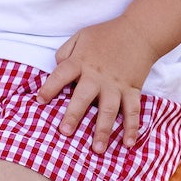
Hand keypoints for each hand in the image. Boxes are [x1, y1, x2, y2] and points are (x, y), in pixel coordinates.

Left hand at [38, 17, 159, 151]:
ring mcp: (116, 84)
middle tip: (66, 133)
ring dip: (103, 130)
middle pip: (83, 97)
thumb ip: (66, 52)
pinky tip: (128, 144)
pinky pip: (133, 111)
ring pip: (109, 110)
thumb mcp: (81, 36)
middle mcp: (97, 75)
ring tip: (97, 149)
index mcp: (81, 61)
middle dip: (74, 115)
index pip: (61, 75)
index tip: (40, 101)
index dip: (49, 87)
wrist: (140, 30)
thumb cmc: (107, 34)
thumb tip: (57, 68)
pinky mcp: (132, 89)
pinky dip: (132, 128)